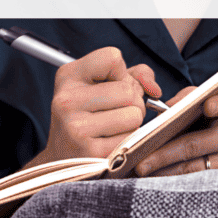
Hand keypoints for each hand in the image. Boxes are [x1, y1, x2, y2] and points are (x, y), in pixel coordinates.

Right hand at [25, 47, 160, 166]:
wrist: (63, 159)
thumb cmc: (88, 117)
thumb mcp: (101, 86)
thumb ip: (134, 75)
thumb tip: (154, 89)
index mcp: (68, 76)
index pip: (112, 58)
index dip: (123, 74)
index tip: (113, 86)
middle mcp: (67, 99)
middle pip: (128, 91)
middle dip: (133, 103)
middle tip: (116, 113)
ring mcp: (75, 126)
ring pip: (134, 115)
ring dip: (132, 124)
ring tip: (113, 128)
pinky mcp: (89, 152)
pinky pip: (130, 139)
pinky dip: (127, 142)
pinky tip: (110, 144)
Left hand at [135, 89, 217, 192]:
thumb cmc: (209, 123)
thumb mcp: (201, 106)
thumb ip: (185, 100)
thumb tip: (165, 112)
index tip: (206, 106)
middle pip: (196, 143)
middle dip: (163, 153)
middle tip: (139, 161)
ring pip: (194, 168)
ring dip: (164, 171)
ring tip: (142, 172)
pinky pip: (198, 184)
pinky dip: (175, 182)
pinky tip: (157, 180)